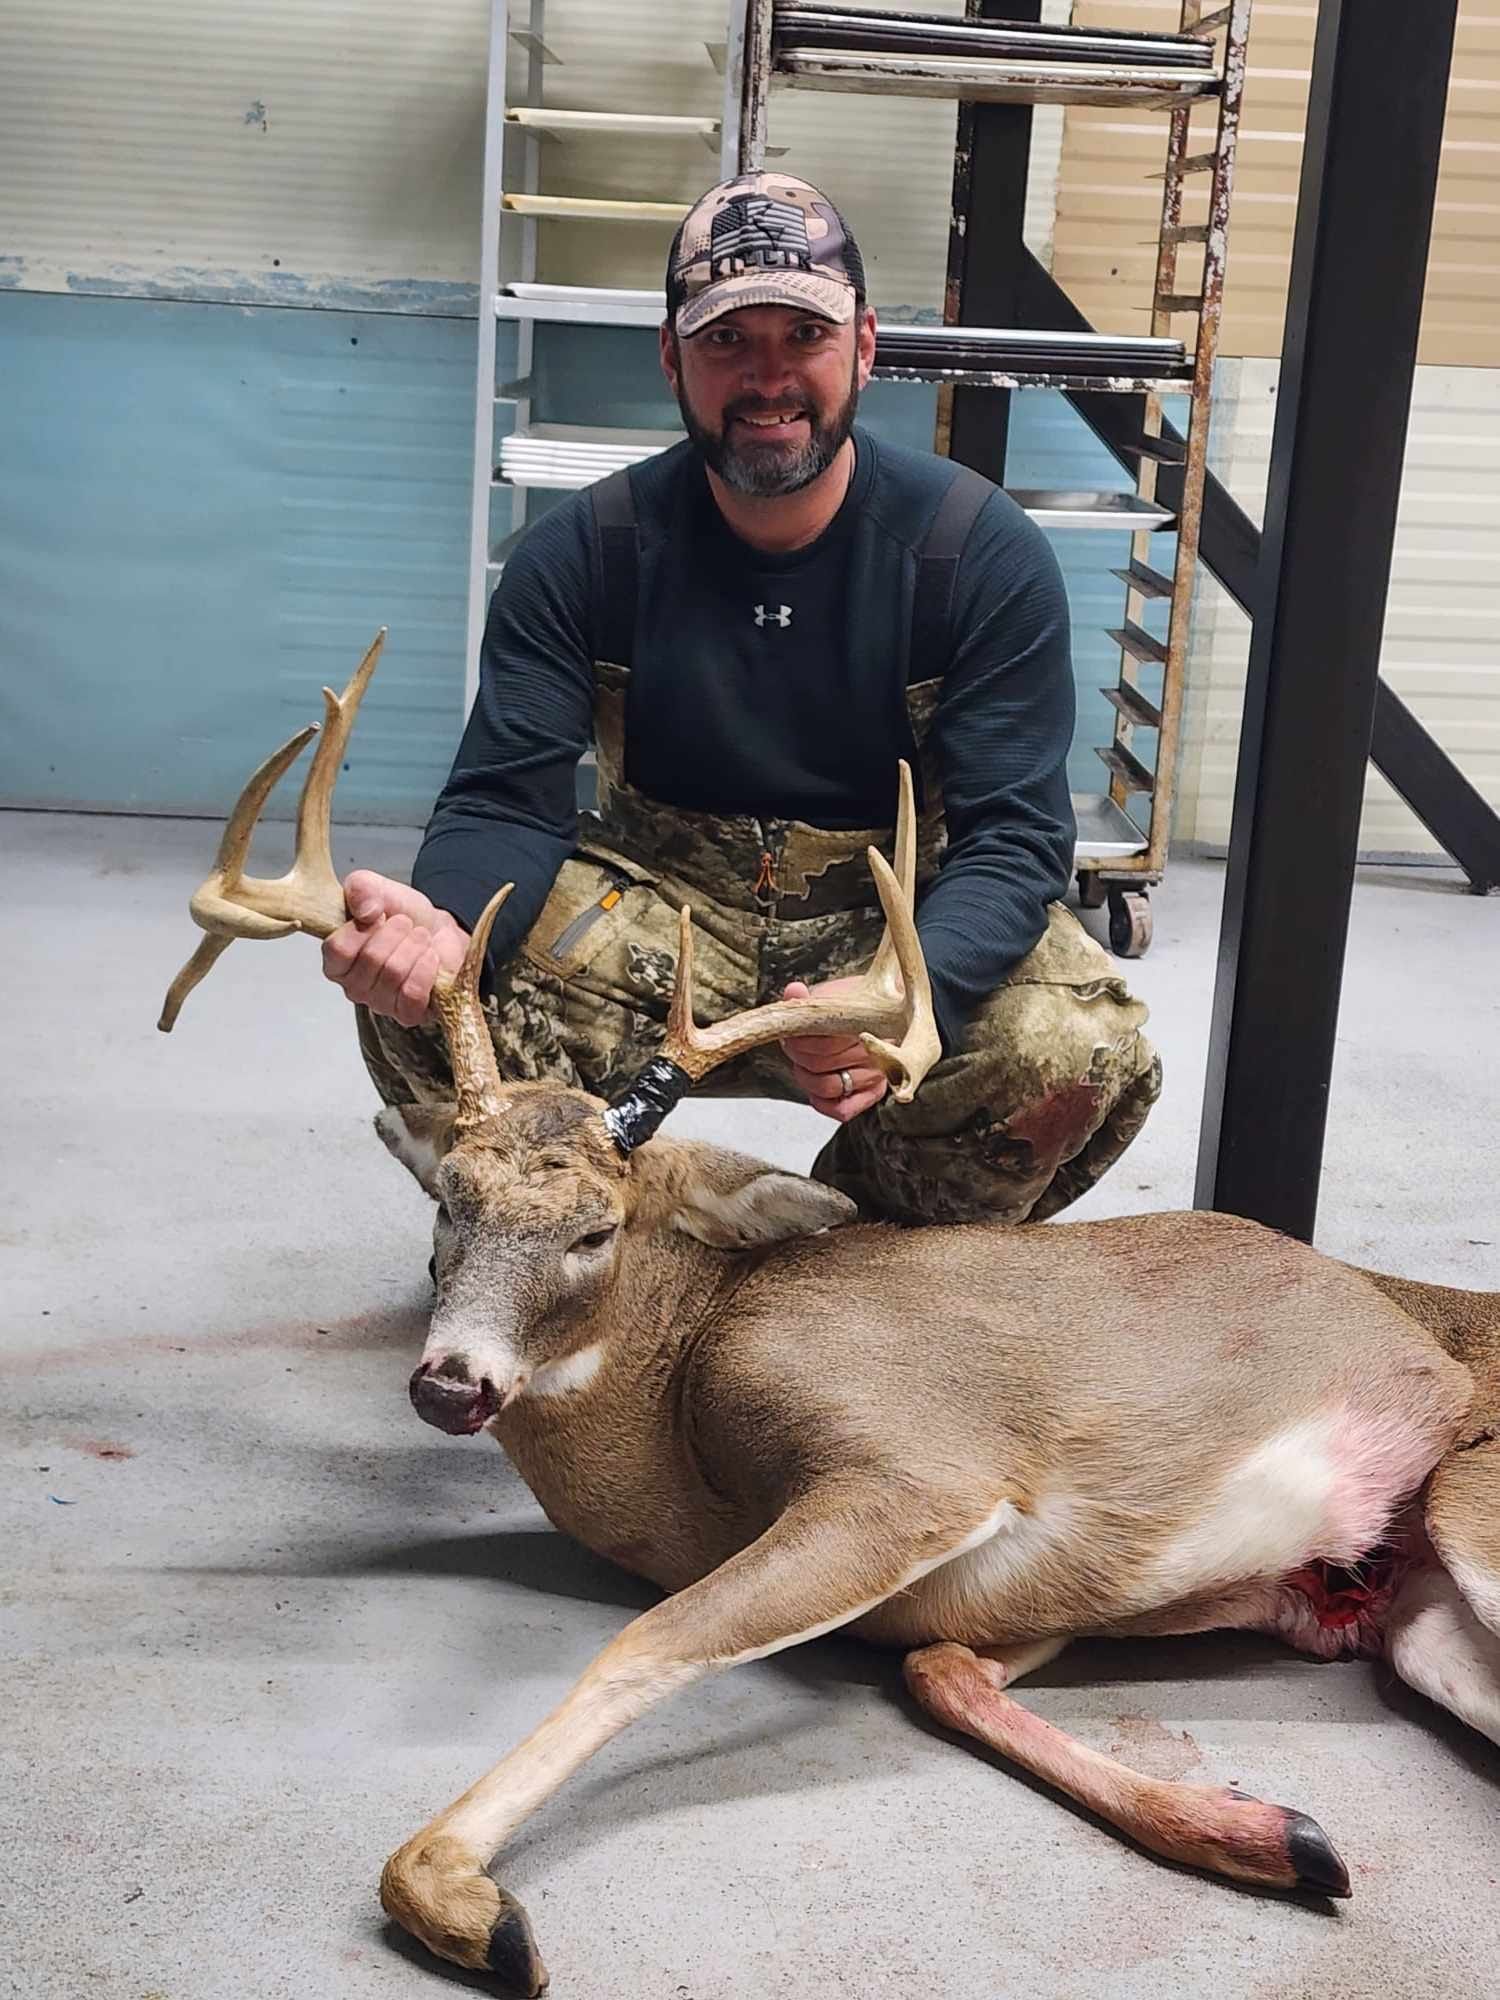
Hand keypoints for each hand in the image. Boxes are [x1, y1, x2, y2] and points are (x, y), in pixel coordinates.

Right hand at [322, 871, 470, 1027]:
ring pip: (394, 974)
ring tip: (419, 938)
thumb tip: (365, 911)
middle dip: (396, 932)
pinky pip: (412, 995)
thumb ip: (360, 888)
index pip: (337, 950)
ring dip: (414, 946)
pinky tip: (430, 957)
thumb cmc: (402, 916)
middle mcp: (353, 986)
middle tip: (406, 925)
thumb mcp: (378, 888)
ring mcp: (380, 1003)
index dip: (362, 928)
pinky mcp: (408, 1014)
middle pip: (371, 960)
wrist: (438, 931)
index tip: (378, 915)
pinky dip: (425, 970)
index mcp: (336, 959)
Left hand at [779, 978, 889, 1124]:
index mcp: (865, 1024)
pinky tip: (815, 1092)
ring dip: (807, 1078)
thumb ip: (809, 997)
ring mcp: (876, 1074)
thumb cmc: (855, 1005)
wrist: (884, 1013)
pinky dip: (823, 1104)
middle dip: (799, 1057)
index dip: (798, 1043)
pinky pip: (844, 1110)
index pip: (824, 1043)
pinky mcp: (874, 1093)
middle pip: (822, 1064)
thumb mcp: (833, 995)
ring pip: (830, 1086)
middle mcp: (874, 1052)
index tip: (790, 1035)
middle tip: (794, 1047)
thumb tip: (794, 991)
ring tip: (804, 1065)